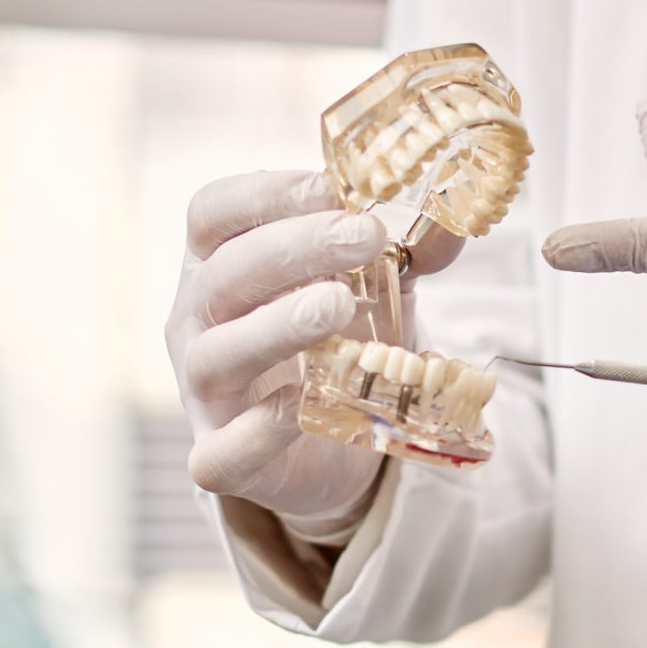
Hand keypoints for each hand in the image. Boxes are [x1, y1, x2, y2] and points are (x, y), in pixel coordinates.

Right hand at [166, 170, 459, 523]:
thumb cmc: (333, 348)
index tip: (332, 189)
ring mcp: (202, 392)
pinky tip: (302, 405)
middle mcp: (196, 322)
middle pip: (223, 274)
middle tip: (365, 236)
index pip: (213, 212)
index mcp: (217, 264)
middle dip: (295, 248)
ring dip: (276, 325)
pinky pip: (221, 449)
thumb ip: (404, 256)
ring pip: (216, 354)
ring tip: (339, 304)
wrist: (327, 449)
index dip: (266, 194)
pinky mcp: (218, 458)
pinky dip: (260, 429)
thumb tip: (450, 223)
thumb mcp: (372, 292)